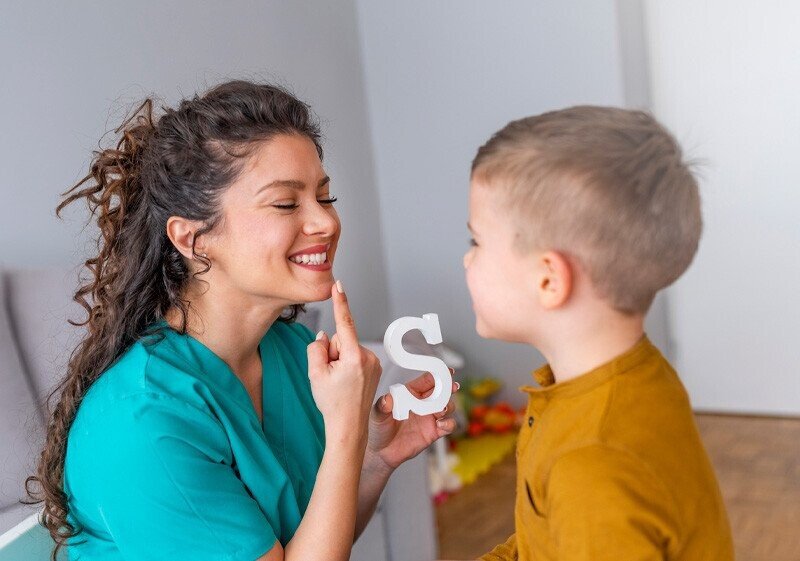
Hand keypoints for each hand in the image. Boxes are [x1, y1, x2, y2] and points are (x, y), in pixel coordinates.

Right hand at [307, 281, 381, 442]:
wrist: (348, 427)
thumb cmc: (332, 403)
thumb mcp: (315, 374)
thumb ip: (317, 349)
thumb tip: (325, 337)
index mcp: (353, 357)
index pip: (345, 323)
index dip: (340, 303)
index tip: (338, 285)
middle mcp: (368, 357)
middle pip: (342, 339)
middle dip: (333, 352)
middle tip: (330, 376)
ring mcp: (374, 363)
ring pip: (348, 348)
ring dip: (340, 360)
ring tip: (339, 382)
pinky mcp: (375, 368)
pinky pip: (355, 357)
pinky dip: (348, 365)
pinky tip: (347, 383)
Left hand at [366, 369, 459, 471]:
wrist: (381, 452)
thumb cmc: (379, 429)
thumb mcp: (377, 415)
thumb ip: (382, 406)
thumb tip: (387, 399)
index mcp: (410, 393)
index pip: (427, 380)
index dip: (438, 374)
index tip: (446, 371)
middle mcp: (422, 403)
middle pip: (441, 392)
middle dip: (449, 388)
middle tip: (452, 387)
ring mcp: (429, 417)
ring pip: (447, 406)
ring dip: (448, 406)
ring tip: (442, 409)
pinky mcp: (433, 432)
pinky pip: (448, 426)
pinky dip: (449, 424)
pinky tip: (440, 425)